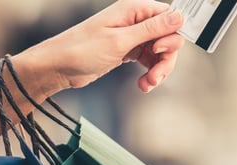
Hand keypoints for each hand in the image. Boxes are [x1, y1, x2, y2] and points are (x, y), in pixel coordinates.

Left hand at [17, 0, 184, 93]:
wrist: (58, 67)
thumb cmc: (81, 50)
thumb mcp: (119, 41)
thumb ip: (150, 29)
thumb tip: (178, 17)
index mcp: (133, 10)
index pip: (168, 17)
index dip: (170, 36)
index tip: (158, 52)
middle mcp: (134, 21)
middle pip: (167, 37)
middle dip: (165, 59)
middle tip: (156, 77)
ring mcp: (130, 37)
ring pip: (159, 52)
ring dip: (158, 70)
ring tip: (148, 84)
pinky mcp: (126, 52)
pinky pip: (147, 61)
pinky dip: (149, 73)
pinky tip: (143, 84)